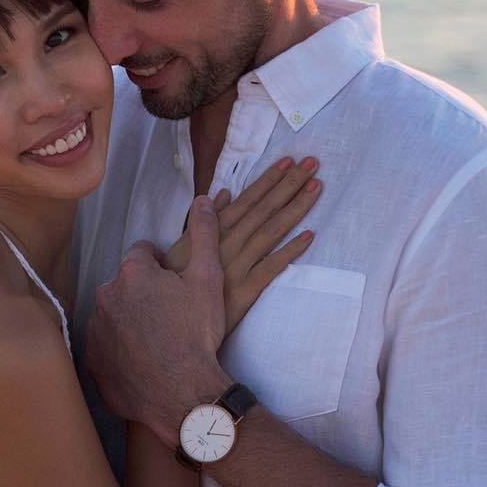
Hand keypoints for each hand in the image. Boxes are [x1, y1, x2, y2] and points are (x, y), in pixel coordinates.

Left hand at [84, 196, 234, 448]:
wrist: (183, 394)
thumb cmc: (197, 335)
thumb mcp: (209, 281)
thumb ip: (204, 236)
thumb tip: (202, 200)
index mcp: (132, 273)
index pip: (142, 254)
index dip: (162, 267)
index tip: (175, 286)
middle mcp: (106, 296)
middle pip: (124, 285)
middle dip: (142, 294)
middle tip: (168, 316)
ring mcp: (95, 330)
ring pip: (112, 315)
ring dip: (128, 321)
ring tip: (155, 341)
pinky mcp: (92, 361)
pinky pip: (105, 347)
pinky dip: (118, 351)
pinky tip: (141, 362)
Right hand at [162, 156, 320, 334]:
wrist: (171, 324)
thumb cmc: (175, 284)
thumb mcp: (182, 249)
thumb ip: (202, 222)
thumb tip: (220, 194)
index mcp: (212, 233)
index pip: (246, 200)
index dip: (268, 180)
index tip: (288, 161)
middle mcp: (225, 244)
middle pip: (262, 210)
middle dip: (288, 184)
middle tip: (312, 164)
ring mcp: (236, 267)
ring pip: (270, 232)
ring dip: (294, 208)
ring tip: (316, 189)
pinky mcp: (244, 291)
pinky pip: (270, 268)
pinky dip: (289, 251)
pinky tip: (309, 236)